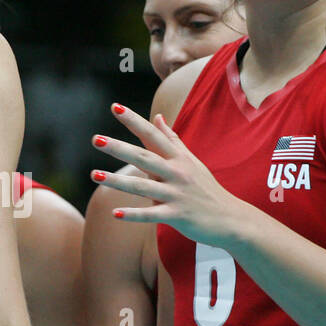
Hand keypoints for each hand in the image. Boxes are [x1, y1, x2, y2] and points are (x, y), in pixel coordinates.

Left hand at [90, 104, 243, 245]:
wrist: (231, 219)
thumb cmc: (207, 189)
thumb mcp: (191, 161)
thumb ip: (172, 140)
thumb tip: (157, 117)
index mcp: (179, 158)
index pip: (153, 135)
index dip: (134, 121)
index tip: (114, 107)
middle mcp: (177, 173)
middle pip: (144, 157)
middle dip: (119, 148)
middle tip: (95, 139)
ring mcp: (178, 194)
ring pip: (143, 187)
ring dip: (117, 181)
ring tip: (94, 174)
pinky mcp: (178, 215)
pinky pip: (152, 215)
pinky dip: (134, 215)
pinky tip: (114, 214)